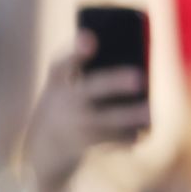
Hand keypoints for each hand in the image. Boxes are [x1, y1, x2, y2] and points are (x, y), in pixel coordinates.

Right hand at [23, 33, 149, 191]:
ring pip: (110, 119)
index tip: (90, 39)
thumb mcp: (63, 90)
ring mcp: (74, 124)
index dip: (77, 49)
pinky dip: (128, 138)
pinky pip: (114, 140)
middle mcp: (64, 101)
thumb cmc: (62, 111)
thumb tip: (139, 71)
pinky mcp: (84, 145)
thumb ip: (88, 73)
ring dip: (132, 116)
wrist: (41, 152)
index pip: (63, 62)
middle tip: (140, 78)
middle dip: (116, 82)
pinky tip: (138, 135)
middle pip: (93, 87)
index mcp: (58, 82)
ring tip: (149, 114)